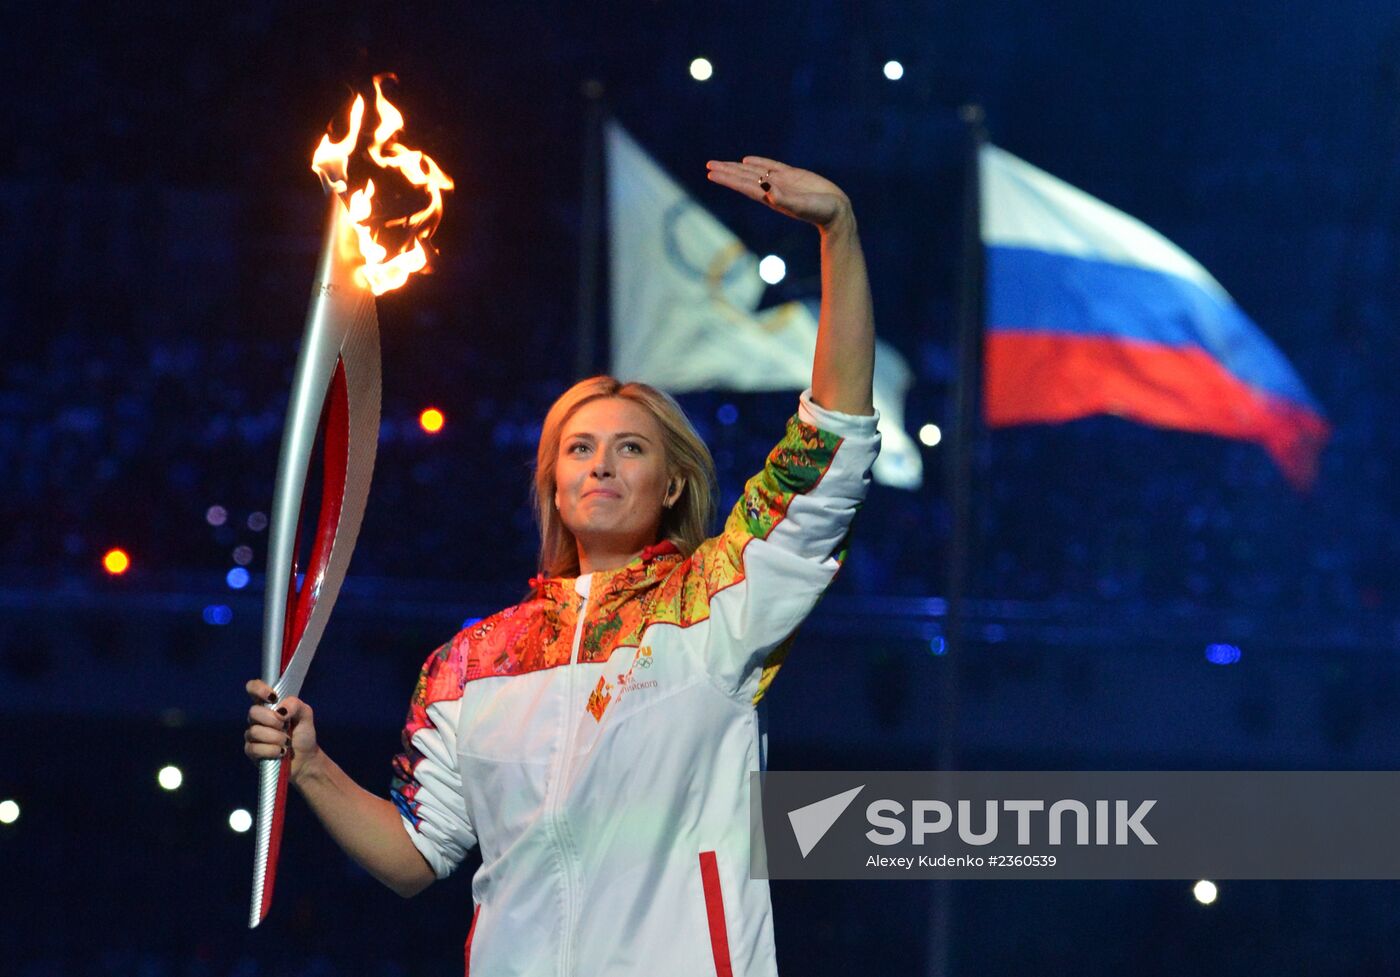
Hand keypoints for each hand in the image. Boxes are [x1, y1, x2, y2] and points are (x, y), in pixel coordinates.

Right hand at [244, 678, 320, 782]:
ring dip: (275, 737)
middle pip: (253, 711)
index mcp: (269, 704)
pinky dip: (271, 750)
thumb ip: (295, 705)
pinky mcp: (251, 751)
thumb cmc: (303, 734)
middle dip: (272, 720)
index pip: (253, 688)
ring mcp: (252, 734)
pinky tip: (281, 752)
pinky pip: (254, 748)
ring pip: (254, 731)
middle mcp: (258, 718)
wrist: (305, 758)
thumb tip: (280, 710)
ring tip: (287, 742)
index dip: (259, 689)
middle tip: (285, 726)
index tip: (273, 697)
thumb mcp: (305, 715)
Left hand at [705, 156, 852, 230]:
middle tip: (709, 165)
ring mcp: (782, 182)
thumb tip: (767, 190)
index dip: (727, 178)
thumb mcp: (802, 205)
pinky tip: (747, 161)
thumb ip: (785, 199)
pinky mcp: (793, 176)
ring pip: (754, 172)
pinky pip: (771, 167)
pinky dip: (758, 162)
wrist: (837, 212)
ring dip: (737, 168)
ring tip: (721, 164)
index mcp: (771, 197)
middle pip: (744, 178)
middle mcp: (772, 189)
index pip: (744, 185)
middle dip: (727, 171)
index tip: (711, 173)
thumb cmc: (820, 212)